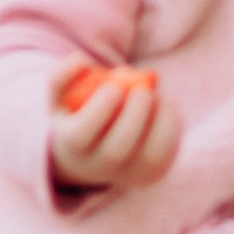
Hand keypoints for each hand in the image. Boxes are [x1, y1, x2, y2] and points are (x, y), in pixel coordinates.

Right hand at [47, 59, 178, 194]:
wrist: (90, 152)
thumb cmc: (77, 112)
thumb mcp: (61, 94)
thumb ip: (63, 73)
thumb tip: (82, 60)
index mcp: (73, 145)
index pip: (81, 136)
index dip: (100, 111)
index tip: (114, 87)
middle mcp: (99, 166)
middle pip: (116, 151)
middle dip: (133, 117)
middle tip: (142, 91)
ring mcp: (127, 173)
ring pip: (149, 157)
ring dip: (159, 122)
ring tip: (156, 96)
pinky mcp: (151, 173)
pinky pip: (167, 153)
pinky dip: (172, 125)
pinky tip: (165, 103)